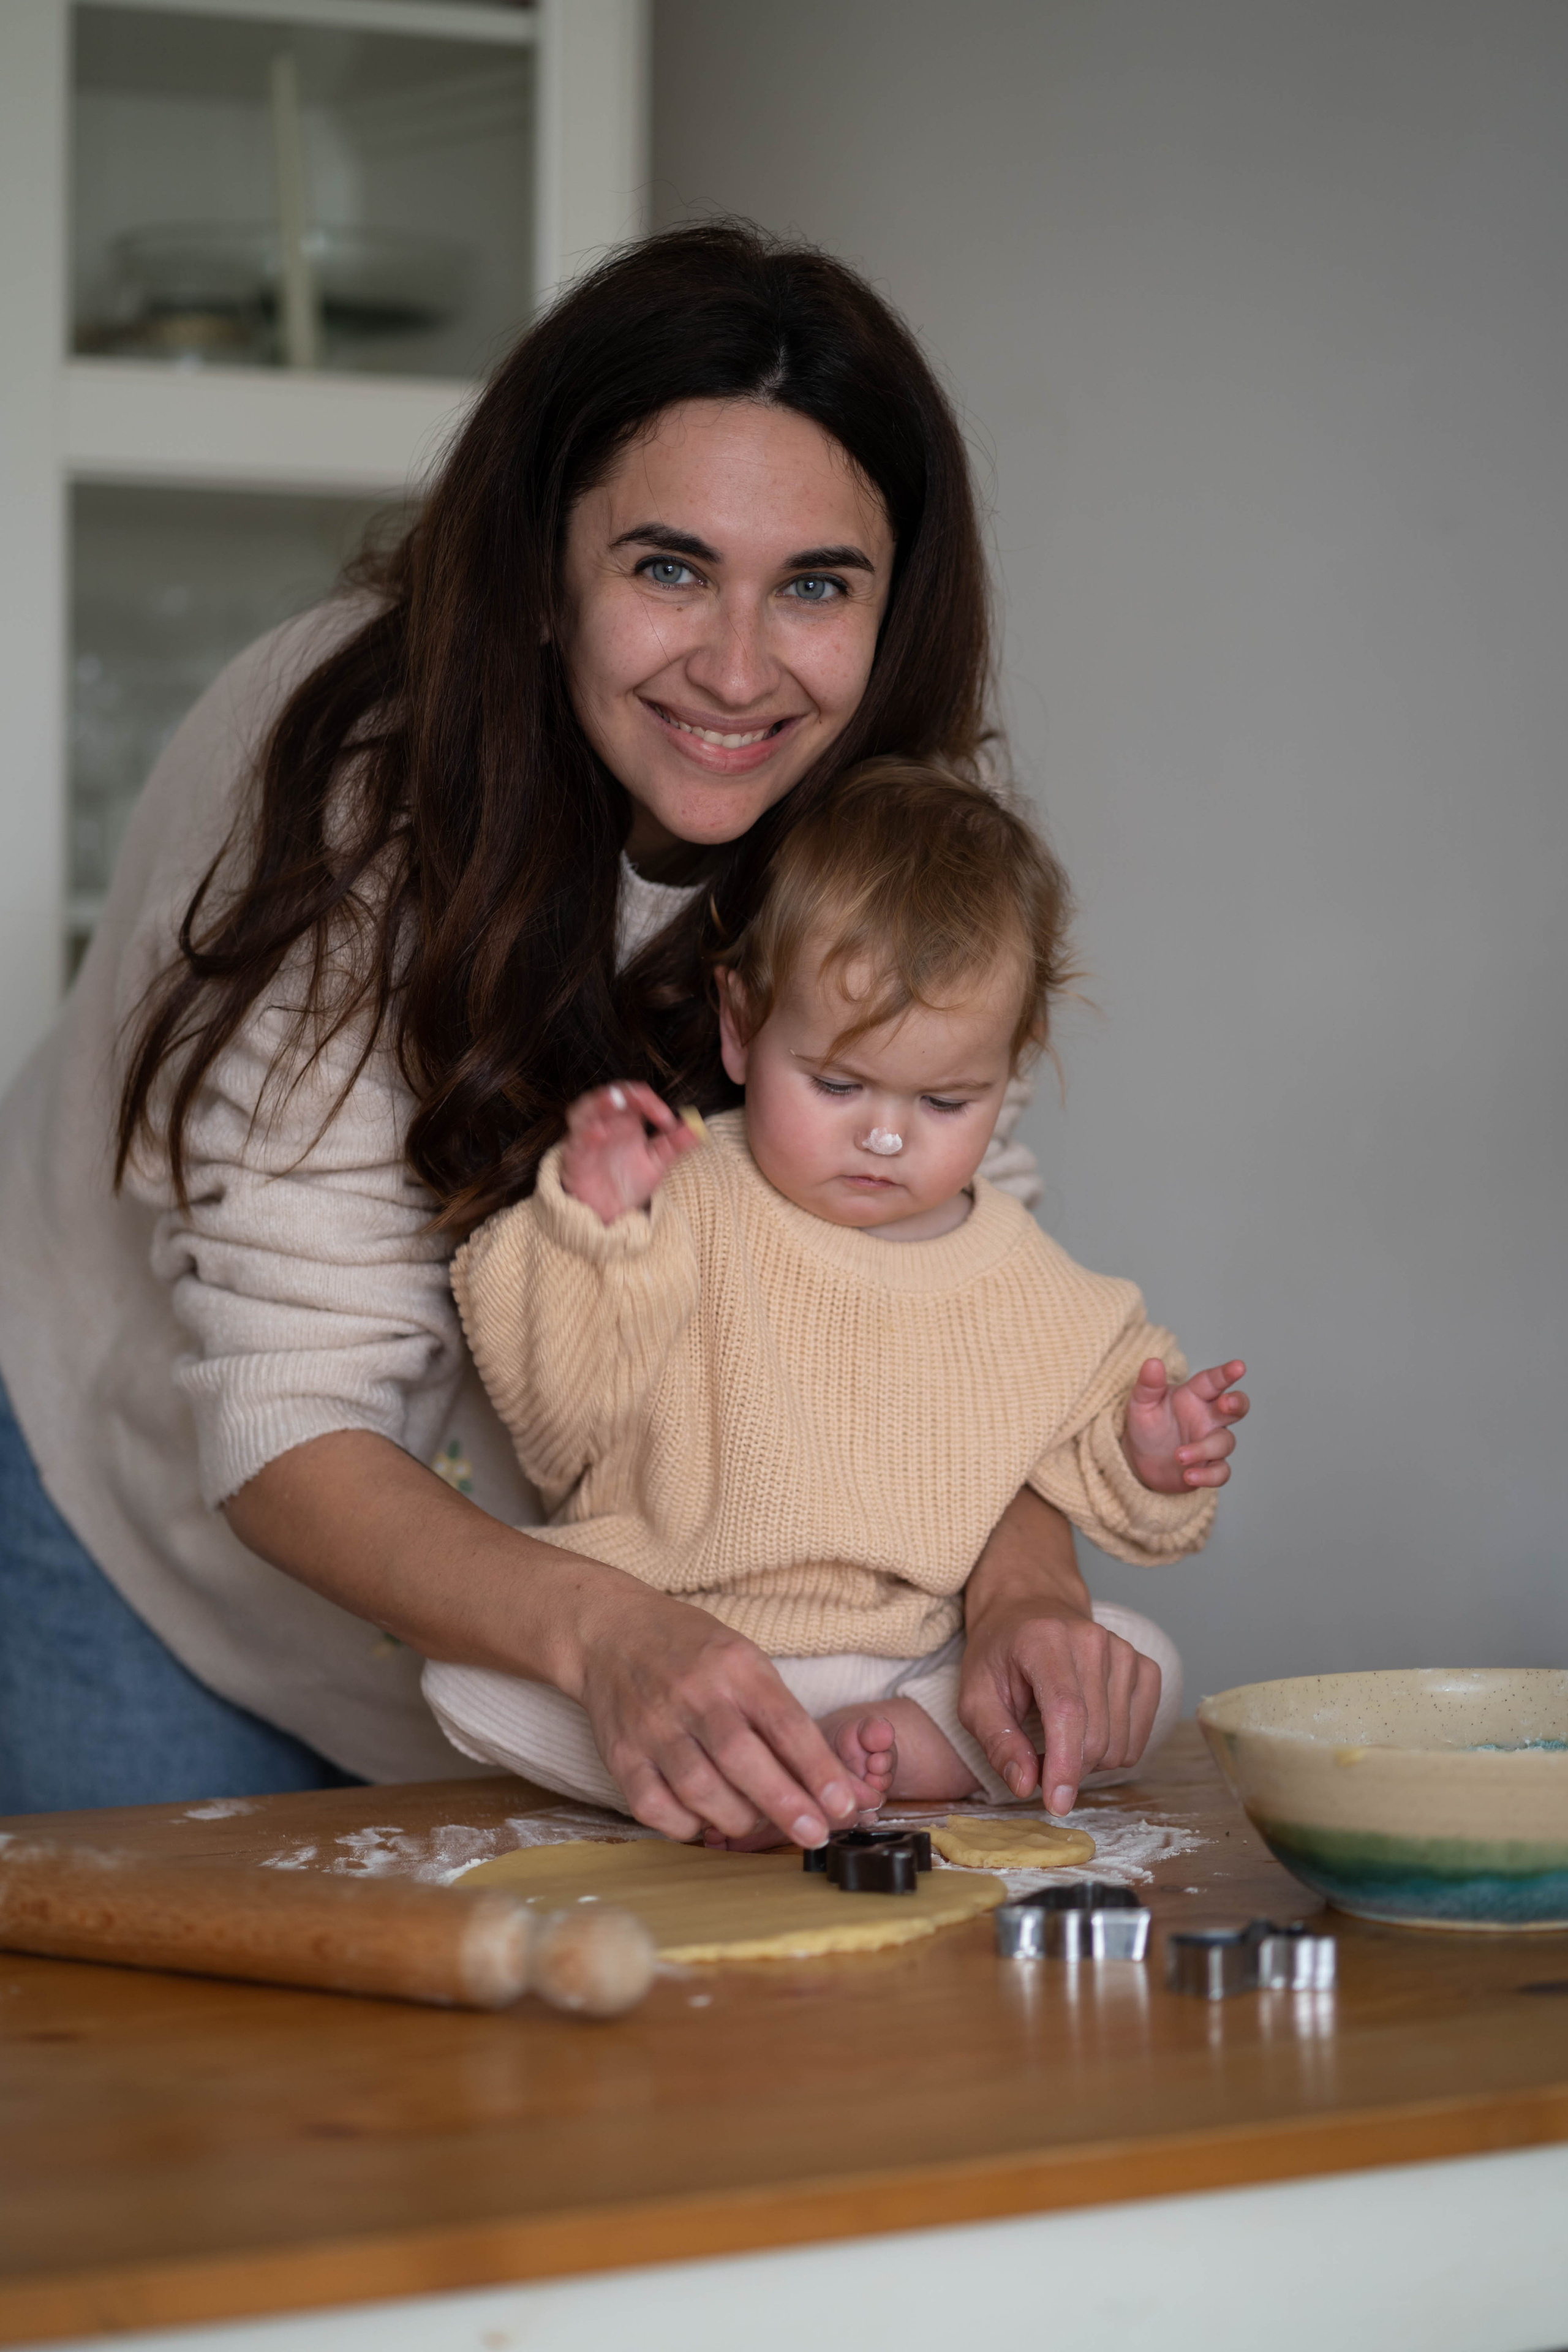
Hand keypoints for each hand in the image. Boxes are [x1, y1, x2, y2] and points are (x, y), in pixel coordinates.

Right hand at [558, 1082, 699, 1225]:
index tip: (667, 1122)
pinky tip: (599, 1133)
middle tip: (640, 1099)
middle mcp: (605, 1125)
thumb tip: (698, 1129)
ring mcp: (587, 1140)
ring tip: (615, 1101)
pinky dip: (586, 1135)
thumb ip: (675, 1145)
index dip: (650, 1101)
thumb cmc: (628, 1182)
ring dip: (599, 1103)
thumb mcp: (657, 1164)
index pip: (636, 1097)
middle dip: (623, 1093)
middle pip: (608, 1096)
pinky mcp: (575, 1159)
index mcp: (626, 1121)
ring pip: (584, 1111)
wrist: (609, 1214)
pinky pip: (576, 1143)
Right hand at [567, 1575, 876, 1845]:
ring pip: (700, 1791)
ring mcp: (652, 1726)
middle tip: (814, 1834)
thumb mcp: (745, 1662)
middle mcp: (693, 1695)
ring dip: (738, 1820)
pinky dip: (685, 1826)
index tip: (843, 1804)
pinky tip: (703, 1819)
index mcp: (735, 1666)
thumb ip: (782, 1718)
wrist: (611, 1633)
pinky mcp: (620, 1755)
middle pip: (742, 1759)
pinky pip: (654, 1808)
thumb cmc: (693, 1653)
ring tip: (755, 1822)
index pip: (784, 1722)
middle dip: (785, 1804)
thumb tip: (830, 1783)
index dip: (817, 1768)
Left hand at [959, 1488, 1159, 1813]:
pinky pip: (1140, 1735)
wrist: (1030, 1608)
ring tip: (1057, 1739)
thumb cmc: (999, 1655)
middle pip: (1095, 1736)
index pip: (1067, 1712)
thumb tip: (1025, 1786)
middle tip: (1035, 1760)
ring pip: (1120, 1743)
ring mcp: (1124, 1651)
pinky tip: (1087, 1731)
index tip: (1057, 1805)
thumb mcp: (975, 1697)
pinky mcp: (1145, 1666)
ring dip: (1088, 1761)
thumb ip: (997, 1741)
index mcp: (1045, 1641)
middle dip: (1066, 1768)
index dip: (1064, 1765)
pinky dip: (1114, 1748)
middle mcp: (1092, 1640)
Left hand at [1122, 1358, 1248, 1494]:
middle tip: (1225, 1403)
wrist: (1140, 1460)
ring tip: (1178, 1456)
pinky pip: (1220, 1472)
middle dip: (1237, 1404)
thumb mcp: (1141, 1403)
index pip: (1213, 1381)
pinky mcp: (1209, 1467)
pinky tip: (1189, 1476)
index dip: (1226, 1373)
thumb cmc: (1147, 1425)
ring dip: (1204, 1449)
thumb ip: (1148, 1385)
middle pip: (1235, 1407)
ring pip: (1224, 1442)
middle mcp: (1208, 1417)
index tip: (1239, 1366)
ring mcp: (1211, 1442)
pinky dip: (1207, 1476)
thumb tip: (1153, 1362)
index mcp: (1195, 1396)